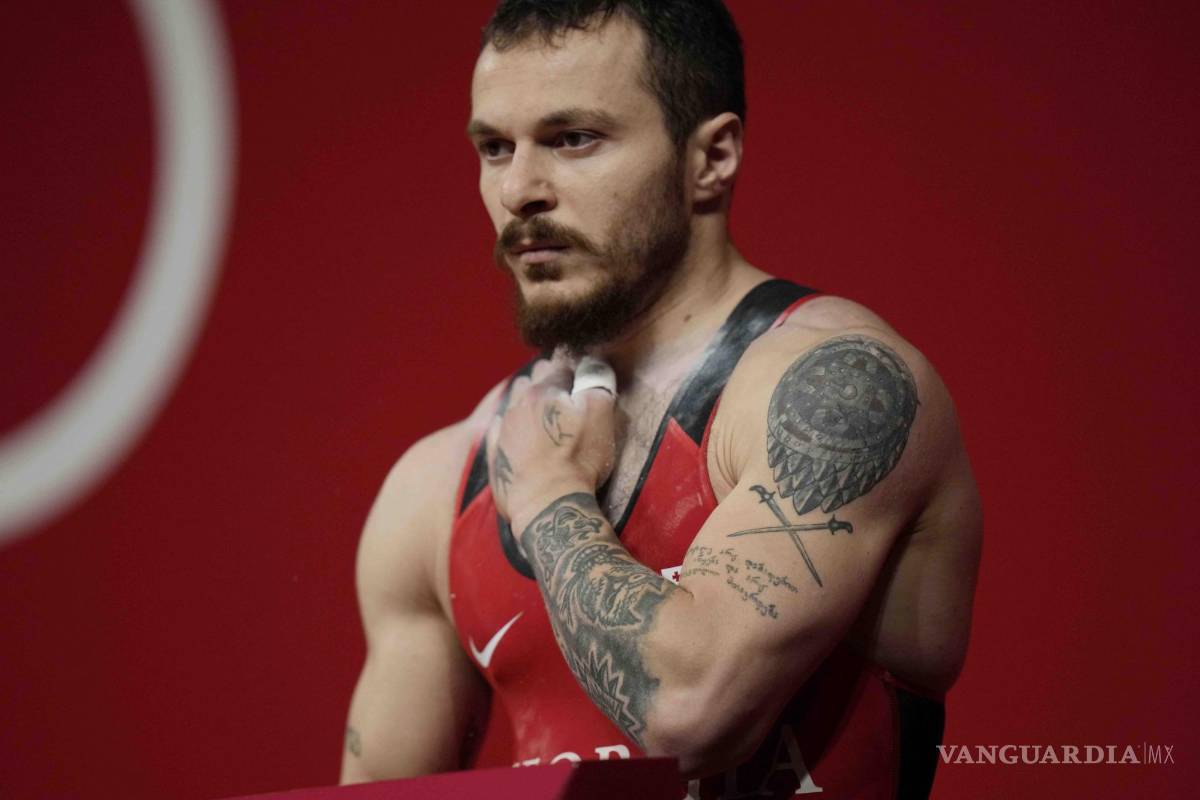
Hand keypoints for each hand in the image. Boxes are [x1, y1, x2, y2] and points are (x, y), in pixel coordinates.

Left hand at [486, 355, 616, 532]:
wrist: (547, 504)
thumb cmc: (578, 459)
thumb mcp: (600, 415)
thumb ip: (596, 382)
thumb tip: (591, 363)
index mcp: (543, 391)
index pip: (560, 365)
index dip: (573, 369)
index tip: (580, 376)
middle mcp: (517, 404)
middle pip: (532, 379)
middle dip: (547, 380)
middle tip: (562, 393)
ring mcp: (503, 429)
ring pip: (513, 401)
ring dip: (526, 400)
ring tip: (540, 411)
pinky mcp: (495, 454)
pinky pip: (498, 428)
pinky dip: (508, 425)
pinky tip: (516, 431)